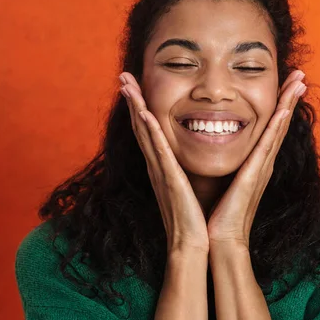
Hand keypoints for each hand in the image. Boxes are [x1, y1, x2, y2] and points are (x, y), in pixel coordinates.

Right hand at [119, 72, 209, 254]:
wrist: (194, 244)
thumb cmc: (195, 218)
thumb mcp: (188, 186)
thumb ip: (184, 169)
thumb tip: (194, 154)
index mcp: (163, 166)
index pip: (149, 132)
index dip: (140, 108)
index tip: (135, 86)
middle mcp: (157, 166)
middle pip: (141, 126)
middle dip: (132, 100)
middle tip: (123, 75)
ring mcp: (161, 172)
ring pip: (145, 133)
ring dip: (136, 107)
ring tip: (126, 84)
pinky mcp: (169, 180)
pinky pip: (158, 152)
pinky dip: (150, 132)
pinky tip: (145, 114)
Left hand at [206, 70, 306, 248]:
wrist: (219, 240)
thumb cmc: (218, 213)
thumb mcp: (223, 181)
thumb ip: (224, 165)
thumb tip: (212, 149)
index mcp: (254, 164)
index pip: (269, 128)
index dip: (280, 105)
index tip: (287, 84)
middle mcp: (262, 163)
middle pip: (279, 124)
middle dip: (290, 97)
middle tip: (301, 73)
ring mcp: (261, 169)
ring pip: (278, 129)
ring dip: (288, 103)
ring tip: (299, 80)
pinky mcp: (255, 176)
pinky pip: (266, 146)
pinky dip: (276, 126)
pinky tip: (283, 109)